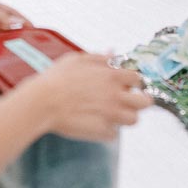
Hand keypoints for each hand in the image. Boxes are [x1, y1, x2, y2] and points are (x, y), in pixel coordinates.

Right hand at [33, 54, 150, 141]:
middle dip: (139, 101)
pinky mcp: (102, 131)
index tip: (127, 85)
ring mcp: (111, 115)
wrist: (42, 103)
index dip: (134, 82)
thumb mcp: (77, 60)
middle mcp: (116, 95)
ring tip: (112, 115)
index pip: (138, 78)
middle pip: (145, 102)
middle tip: (128, 102)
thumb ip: (99, 58)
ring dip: (125, 117)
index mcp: (112, 76)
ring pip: (133, 120)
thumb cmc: (56, 79)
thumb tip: (112, 52)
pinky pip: (113, 134)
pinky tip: (96, 124)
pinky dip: (107, 131)